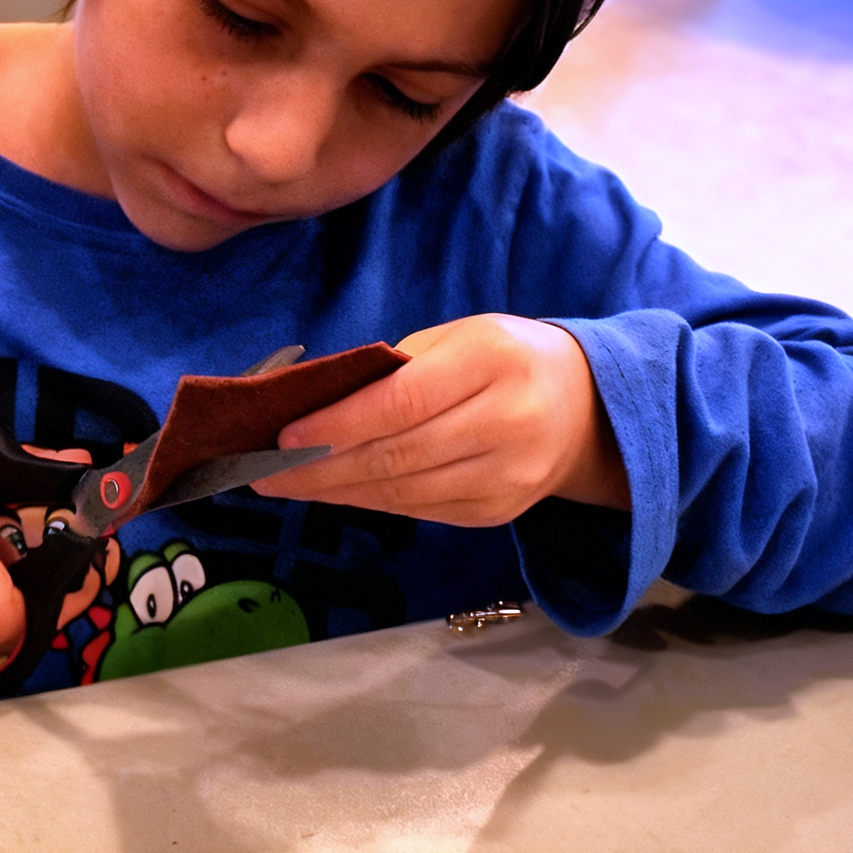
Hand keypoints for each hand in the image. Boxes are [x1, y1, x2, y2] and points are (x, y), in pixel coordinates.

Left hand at [252, 315, 628, 525]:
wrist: (589, 409)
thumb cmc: (504, 358)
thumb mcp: (457, 339)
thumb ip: (394, 370)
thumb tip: (316, 407)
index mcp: (493, 362)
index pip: (403, 402)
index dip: (340, 425)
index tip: (284, 437)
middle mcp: (506, 423)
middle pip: (398, 456)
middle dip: (321, 469)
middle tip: (263, 473)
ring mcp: (507, 478)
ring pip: (404, 493)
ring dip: (336, 492)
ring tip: (285, 485)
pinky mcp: (499, 513)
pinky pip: (420, 510)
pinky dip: (370, 502)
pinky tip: (333, 492)